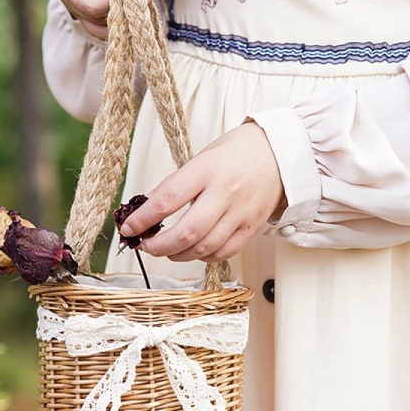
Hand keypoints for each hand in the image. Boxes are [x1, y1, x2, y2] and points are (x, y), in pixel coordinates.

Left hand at [119, 122, 285, 261]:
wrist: (280, 154)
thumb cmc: (236, 153)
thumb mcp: (202, 158)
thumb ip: (177, 184)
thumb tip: (148, 209)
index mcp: (207, 169)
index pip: (167, 199)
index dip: (143, 218)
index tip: (129, 227)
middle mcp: (224, 193)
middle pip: (186, 232)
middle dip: (159, 246)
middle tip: (146, 246)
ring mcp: (240, 213)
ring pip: (204, 247)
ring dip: (177, 255)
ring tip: (166, 250)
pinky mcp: (252, 227)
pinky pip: (223, 252)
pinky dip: (203, 256)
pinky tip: (193, 251)